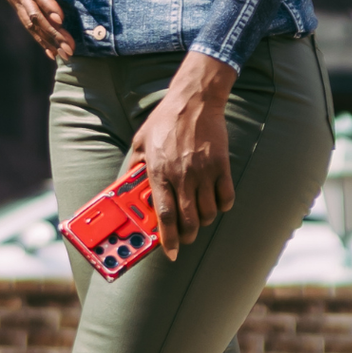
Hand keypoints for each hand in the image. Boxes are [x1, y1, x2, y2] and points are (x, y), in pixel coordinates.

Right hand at [0, 0, 73, 59]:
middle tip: (70, 47)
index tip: (60, 17)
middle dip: (52, 31)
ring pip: (31, 22)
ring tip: (67, 55)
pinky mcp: (16, 2)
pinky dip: (40, 39)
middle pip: (33, 12)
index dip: (46, 3)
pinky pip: (28, 23)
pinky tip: (52, 53)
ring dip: (49, 39)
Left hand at [130, 53, 236, 258]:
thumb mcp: (140, 141)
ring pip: (209, 213)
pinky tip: (217, 203)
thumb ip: (134, 166)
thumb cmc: (165, 119)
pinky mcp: (221, 165)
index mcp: (159, 172)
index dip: (168, 239)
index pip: (164, 215)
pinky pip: (226, 197)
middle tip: (186, 237)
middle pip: (189, 220)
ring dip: (204, 220)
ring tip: (199, 216)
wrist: (194, 99)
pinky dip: (223, 206)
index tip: (170, 252)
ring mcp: (203, 172)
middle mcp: (182, 175)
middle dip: (188, 236)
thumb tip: (125, 185)